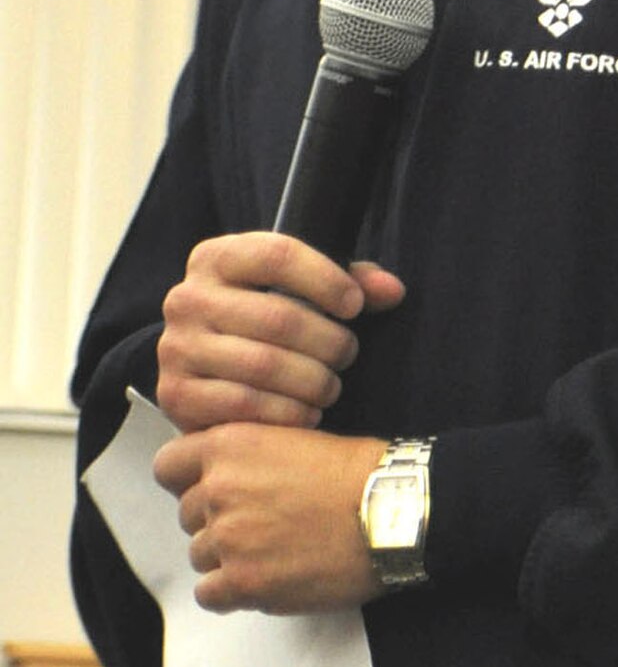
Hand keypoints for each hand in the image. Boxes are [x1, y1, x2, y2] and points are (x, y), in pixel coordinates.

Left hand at [153, 422, 386, 614]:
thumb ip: (247, 456)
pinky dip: (231, 592)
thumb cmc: (357, 471)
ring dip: (227, 556)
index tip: (208, 488)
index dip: (187, 479)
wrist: (391, 510)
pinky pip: (209, 595)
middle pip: (187, 515)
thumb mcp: (293, 437)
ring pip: (200, 555)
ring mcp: (229, 539)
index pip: (168, 466)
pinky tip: (264, 579)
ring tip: (272, 551)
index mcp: (229, 445)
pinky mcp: (244, 583)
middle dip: (216, 520)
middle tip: (260, 523)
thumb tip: (222, 477)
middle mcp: (219, 489)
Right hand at [156, 231, 403, 433]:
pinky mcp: (177, 395)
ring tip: (331, 385)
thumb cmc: (262, 321)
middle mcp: (187, 298)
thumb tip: (392, 291)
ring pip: (265, 365)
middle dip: (328, 340)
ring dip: (313, 380)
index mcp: (215, 258)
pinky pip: (245, 406)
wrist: (203, 371)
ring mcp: (177, 348)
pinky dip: (287, 413)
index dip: (326, 279)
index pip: (278, 254)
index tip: (355, 304)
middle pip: (278, 316)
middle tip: (347, 353)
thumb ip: (350, 282)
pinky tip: (307, 412)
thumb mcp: (298, 289)